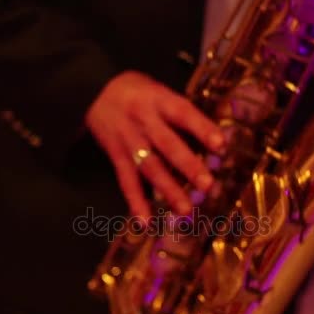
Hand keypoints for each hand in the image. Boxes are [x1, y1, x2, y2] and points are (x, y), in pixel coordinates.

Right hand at [85, 71, 223, 219]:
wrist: (93, 91)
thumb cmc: (138, 91)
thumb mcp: (160, 92)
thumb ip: (182, 113)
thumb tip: (214, 141)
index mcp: (159, 100)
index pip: (183, 113)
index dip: (202, 129)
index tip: (221, 145)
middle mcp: (144, 121)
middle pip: (167, 145)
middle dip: (188, 166)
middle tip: (208, 185)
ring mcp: (129, 141)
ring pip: (149, 167)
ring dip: (168, 190)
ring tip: (185, 210)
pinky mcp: (116, 156)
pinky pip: (126, 181)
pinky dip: (135, 202)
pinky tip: (145, 222)